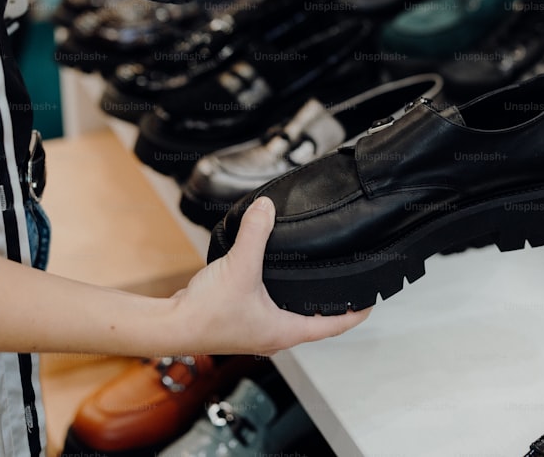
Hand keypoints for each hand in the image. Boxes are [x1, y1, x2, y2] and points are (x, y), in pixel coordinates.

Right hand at [169, 197, 369, 355]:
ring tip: (316, 279)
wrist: (172, 326)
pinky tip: (274, 278)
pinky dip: (281, 296)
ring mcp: (257, 331)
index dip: (356, 312)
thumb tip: (267, 208)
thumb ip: (255, 234)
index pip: (335, 326)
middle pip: (316, 323)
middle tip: (346, 285)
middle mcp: (274, 336)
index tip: (371, 301)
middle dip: (332, 306)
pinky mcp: (240, 322)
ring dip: (305, 302)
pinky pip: (270, 310)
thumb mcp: (239, 266)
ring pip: (292, 317)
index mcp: (285, 331)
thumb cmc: (205, 312)